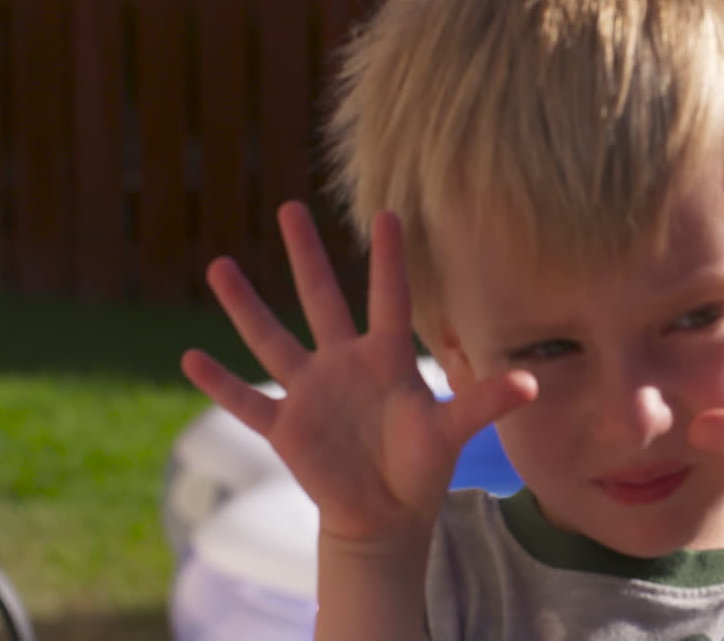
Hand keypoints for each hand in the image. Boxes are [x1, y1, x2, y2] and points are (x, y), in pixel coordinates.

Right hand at [181, 202, 535, 547]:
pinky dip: (220, 384)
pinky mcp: (286, 427)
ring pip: (273, 339)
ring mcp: (311, 392)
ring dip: (246, 306)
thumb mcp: (451, 431)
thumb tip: (533, 383)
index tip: (390, 211)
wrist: (383, 516)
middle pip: (320, 299)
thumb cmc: (420, 467)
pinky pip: (247, 402)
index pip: (388, 297)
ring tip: (220, 266)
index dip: (389, 258)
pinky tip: (190, 359)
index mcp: (385, 358)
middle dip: (306, 255)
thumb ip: (485, 402)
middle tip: (291, 207)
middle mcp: (343, 364)